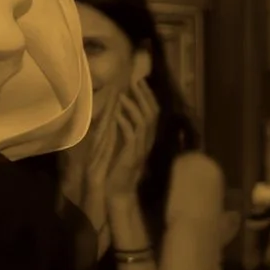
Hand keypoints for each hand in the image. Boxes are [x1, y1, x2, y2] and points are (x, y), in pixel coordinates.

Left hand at [100, 81, 157, 199]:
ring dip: (133, 107)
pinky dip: (124, 123)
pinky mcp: (132, 154)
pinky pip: (131, 135)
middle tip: (134, 82)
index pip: (153, 112)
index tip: (139, 81)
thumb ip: (124, 128)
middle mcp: (147, 140)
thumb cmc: (118, 165)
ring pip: (144, 122)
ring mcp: (141, 147)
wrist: (119, 188)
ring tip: (122, 96)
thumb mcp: (122, 143)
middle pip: (152, 114)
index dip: (148, 96)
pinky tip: (116, 115)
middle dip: (143, 96)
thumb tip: (119, 107)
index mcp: (146, 137)